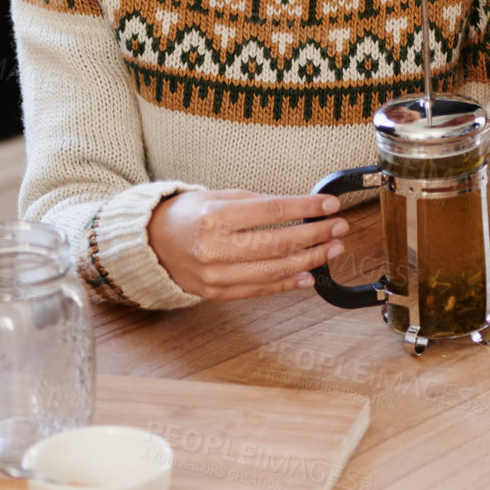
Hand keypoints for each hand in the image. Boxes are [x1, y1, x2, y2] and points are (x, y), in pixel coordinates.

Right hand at [148, 190, 348, 300]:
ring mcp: (216, 275)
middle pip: (278, 242)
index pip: (272, 211)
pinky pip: (259, 290)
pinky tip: (309, 276)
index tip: (330, 205)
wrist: (150, 245)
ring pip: (274, 270)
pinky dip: (287, 284)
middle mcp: (215, 248)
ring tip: (332, 250)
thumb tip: (297, 208)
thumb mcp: (216, 196)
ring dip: (310, 260)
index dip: (306, 208)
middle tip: (339, 227)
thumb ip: (254, 202)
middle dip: (315, 235)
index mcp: (215, 216)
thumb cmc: (185, 215)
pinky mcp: (217, 293)